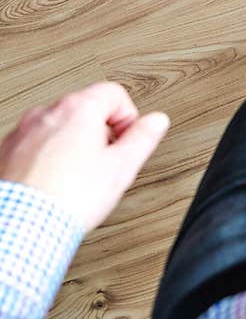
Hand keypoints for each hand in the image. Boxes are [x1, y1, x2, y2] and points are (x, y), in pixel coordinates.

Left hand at [0, 82, 168, 231]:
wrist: (23, 224)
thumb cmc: (67, 198)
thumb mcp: (121, 167)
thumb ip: (143, 137)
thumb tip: (156, 121)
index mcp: (78, 110)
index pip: (114, 93)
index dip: (128, 117)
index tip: (127, 139)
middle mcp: (46, 114)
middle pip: (86, 109)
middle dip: (101, 133)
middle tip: (107, 162)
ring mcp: (22, 133)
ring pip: (60, 128)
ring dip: (74, 146)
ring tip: (81, 177)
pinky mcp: (6, 153)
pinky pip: (36, 146)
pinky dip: (49, 159)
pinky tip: (57, 183)